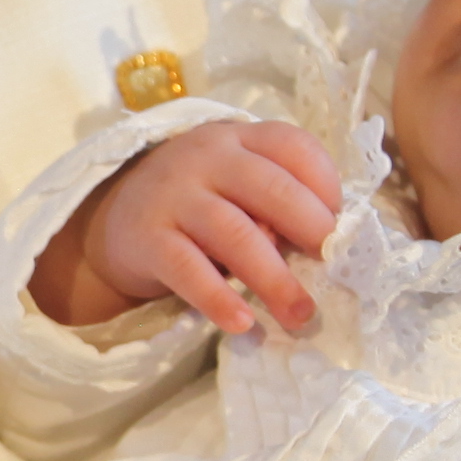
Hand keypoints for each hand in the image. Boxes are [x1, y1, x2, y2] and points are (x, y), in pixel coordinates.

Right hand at [36, 119, 343, 335]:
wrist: (119, 218)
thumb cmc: (200, 204)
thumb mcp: (237, 186)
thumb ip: (275, 203)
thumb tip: (325, 248)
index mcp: (239, 138)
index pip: (293, 146)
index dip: (326, 186)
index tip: (340, 228)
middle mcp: (207, 158)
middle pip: (270, 188)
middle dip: (311, 230)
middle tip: (333, 268)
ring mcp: (175, 195)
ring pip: (235, 233)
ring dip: (274, 279)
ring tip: (299, 314)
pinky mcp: (149, 238)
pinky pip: (189, 270)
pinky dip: (218, 298)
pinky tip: (242, 322)